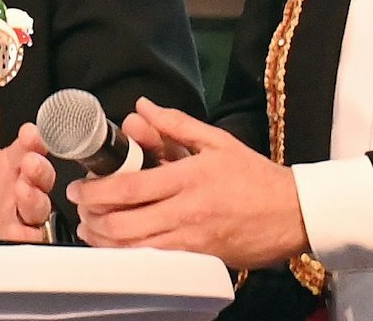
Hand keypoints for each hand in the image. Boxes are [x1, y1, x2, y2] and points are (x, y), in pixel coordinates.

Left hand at [0, 90, 55, 239]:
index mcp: (14, 164)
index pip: (30, 147)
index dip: (33, 141)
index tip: (30, 133)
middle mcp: (25, 187)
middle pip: (42, 176)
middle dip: (39, 168)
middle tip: (30, 160)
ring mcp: (26, 215)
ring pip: (39, 206)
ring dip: (33, 197)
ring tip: (22, 187)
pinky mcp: (23, 240)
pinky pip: (31, 237)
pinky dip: (27, 231)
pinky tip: (20, 226)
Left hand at [68, 98, 308, 267]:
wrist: (295, 214)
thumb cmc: (254, 176)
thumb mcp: (216, 140)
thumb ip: (174, 124)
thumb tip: (140, 107)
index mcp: (187, 179)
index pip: (128, 188)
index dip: (95, 191)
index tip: (78, 187)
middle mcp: (185, 213)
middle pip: (124, 224)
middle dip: (92, 219)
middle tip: (79, 210)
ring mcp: (192, 242)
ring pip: (135, 249)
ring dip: (105, 241)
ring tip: (91, 229)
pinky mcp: (200, 262)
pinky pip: (156, 264)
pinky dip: (130, 258)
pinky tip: (119, 248)